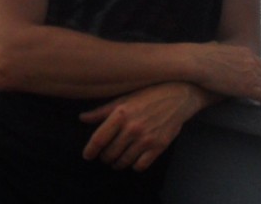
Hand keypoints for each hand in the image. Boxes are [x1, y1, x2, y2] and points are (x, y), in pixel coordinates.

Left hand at [79, 82, 206, 171]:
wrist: (178, 95)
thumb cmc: (148, 94)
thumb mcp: (124, 98)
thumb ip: (102, 111)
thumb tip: (82, 118)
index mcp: (121, 114)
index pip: (99, 139)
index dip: (90, 150)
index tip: (87, 155)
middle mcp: (132, 128)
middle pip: (109, 153)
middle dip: (105, 156)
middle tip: (106, 154)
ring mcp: (146, 139)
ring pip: (123, 162)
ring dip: (117, 163)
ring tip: (117, 159)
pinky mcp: (158, 147)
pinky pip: (140, 166)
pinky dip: (134, 165)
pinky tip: (134, 158)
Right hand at [194, 43, 260, 107]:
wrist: (198, 63)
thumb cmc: (199, 56)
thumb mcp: (212, 47)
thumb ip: (217, 47)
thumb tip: (214, 44)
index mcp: (244, 52)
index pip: (258, 64)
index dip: (260, 74)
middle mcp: (251, 62)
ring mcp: (252, 75)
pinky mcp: (250, 88)